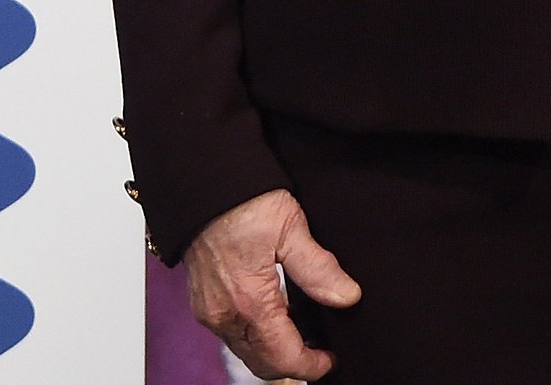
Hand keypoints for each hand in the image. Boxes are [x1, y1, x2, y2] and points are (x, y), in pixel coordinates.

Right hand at [183, 188, 361, 382]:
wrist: (202, 184)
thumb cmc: (243, 200)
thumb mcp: (291, 228)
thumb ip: (318, 268)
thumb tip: (348, 297)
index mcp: (250, 303)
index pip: (283, 356)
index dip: (310, 366)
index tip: (331, 361)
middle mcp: (224, 316)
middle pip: (262, 363)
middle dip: (292, 364)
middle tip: (321, 352)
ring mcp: (210, 311)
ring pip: (246, 351)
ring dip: (274, 351)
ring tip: (304, 334)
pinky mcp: (204, 302)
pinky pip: (233, 335)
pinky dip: (256, 337)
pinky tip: (277, 317)